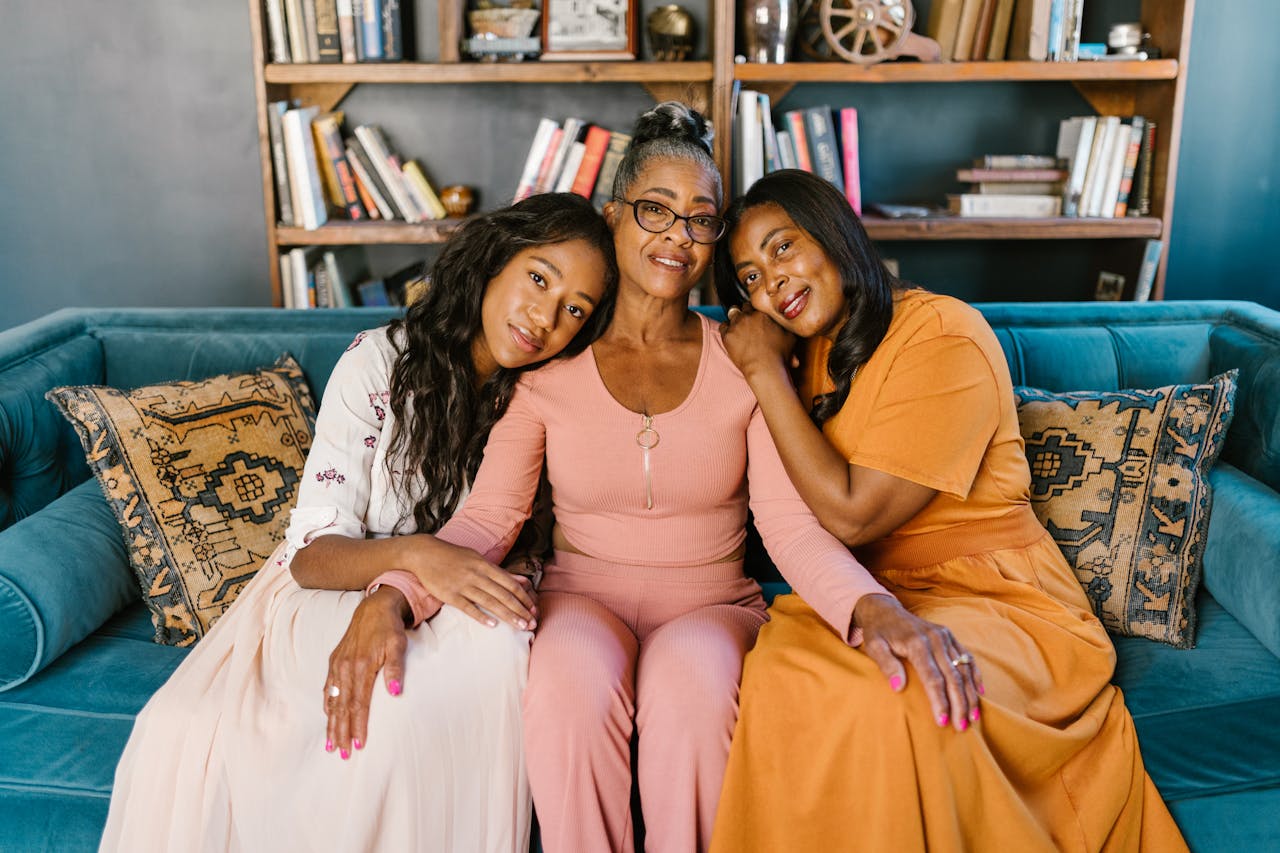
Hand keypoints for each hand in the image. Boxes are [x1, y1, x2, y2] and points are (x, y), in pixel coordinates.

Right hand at [323, 586, 410, 759]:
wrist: (373, 608)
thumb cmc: (389, 628)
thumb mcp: (398, 644)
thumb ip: (396, 669)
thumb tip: (395, 693)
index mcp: (361, 666)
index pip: (359, 703)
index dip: (358, 726)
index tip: (359, 745)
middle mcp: (345, 668)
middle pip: (342, 707)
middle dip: (341, 732)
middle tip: (343, 754)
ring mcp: (337, 665)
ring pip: (333, 700)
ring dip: (332, 723)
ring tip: (331, 744)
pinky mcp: (334, 661)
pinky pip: (328, 688)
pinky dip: (327, 705)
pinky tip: (327, 717)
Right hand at [400, 535, 537, 630]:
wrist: (424, 554)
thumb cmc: (454, 556)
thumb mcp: (478, 559)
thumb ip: (500, 572)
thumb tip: (522, 580)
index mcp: (485, 565)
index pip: (510, 583)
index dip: (524, 597)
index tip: (534, 609)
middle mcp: (477, 575)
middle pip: (504, 595)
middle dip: (521, 610)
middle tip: (532, 624)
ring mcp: (463, 585)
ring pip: (490, 602)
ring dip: (507, 616)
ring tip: (520, 627)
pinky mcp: (449, 595)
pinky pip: (468, 608)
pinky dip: (481, 616)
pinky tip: (493, 625)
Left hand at [721, 304, 797, 381]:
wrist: (765, 368)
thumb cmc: (779, 355)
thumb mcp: (790, 337)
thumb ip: (786, 327)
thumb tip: (787, 324)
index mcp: (763, 313)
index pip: (755, 305)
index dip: (754, 312)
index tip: (755, 318)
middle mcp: (749, 316)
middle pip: (743, 307)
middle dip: (744, 313)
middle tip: (746, 322)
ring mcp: (737, 324)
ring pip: (732, 313)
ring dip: (734, 318)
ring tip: (738, 327)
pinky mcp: (727, 335)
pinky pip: (723, 326)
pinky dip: (726, 329)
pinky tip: (731, 335)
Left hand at [853, 593, 983, 731]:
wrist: (885, 610)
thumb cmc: (878, 632)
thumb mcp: (874, 646)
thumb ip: (886, 665)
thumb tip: (898, 688)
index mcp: (917, 644)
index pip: (933, 679)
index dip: (939, 701)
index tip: (942, 722)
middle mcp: (935, 639)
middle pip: (953, 677)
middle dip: (959, 704)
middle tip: (961, 727)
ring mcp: (945, 637)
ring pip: (964, 670)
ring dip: (970, 695)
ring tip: (973, 718)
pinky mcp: (950, 636)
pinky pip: (967, 658)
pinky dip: (975, 676)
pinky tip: (980, 693)